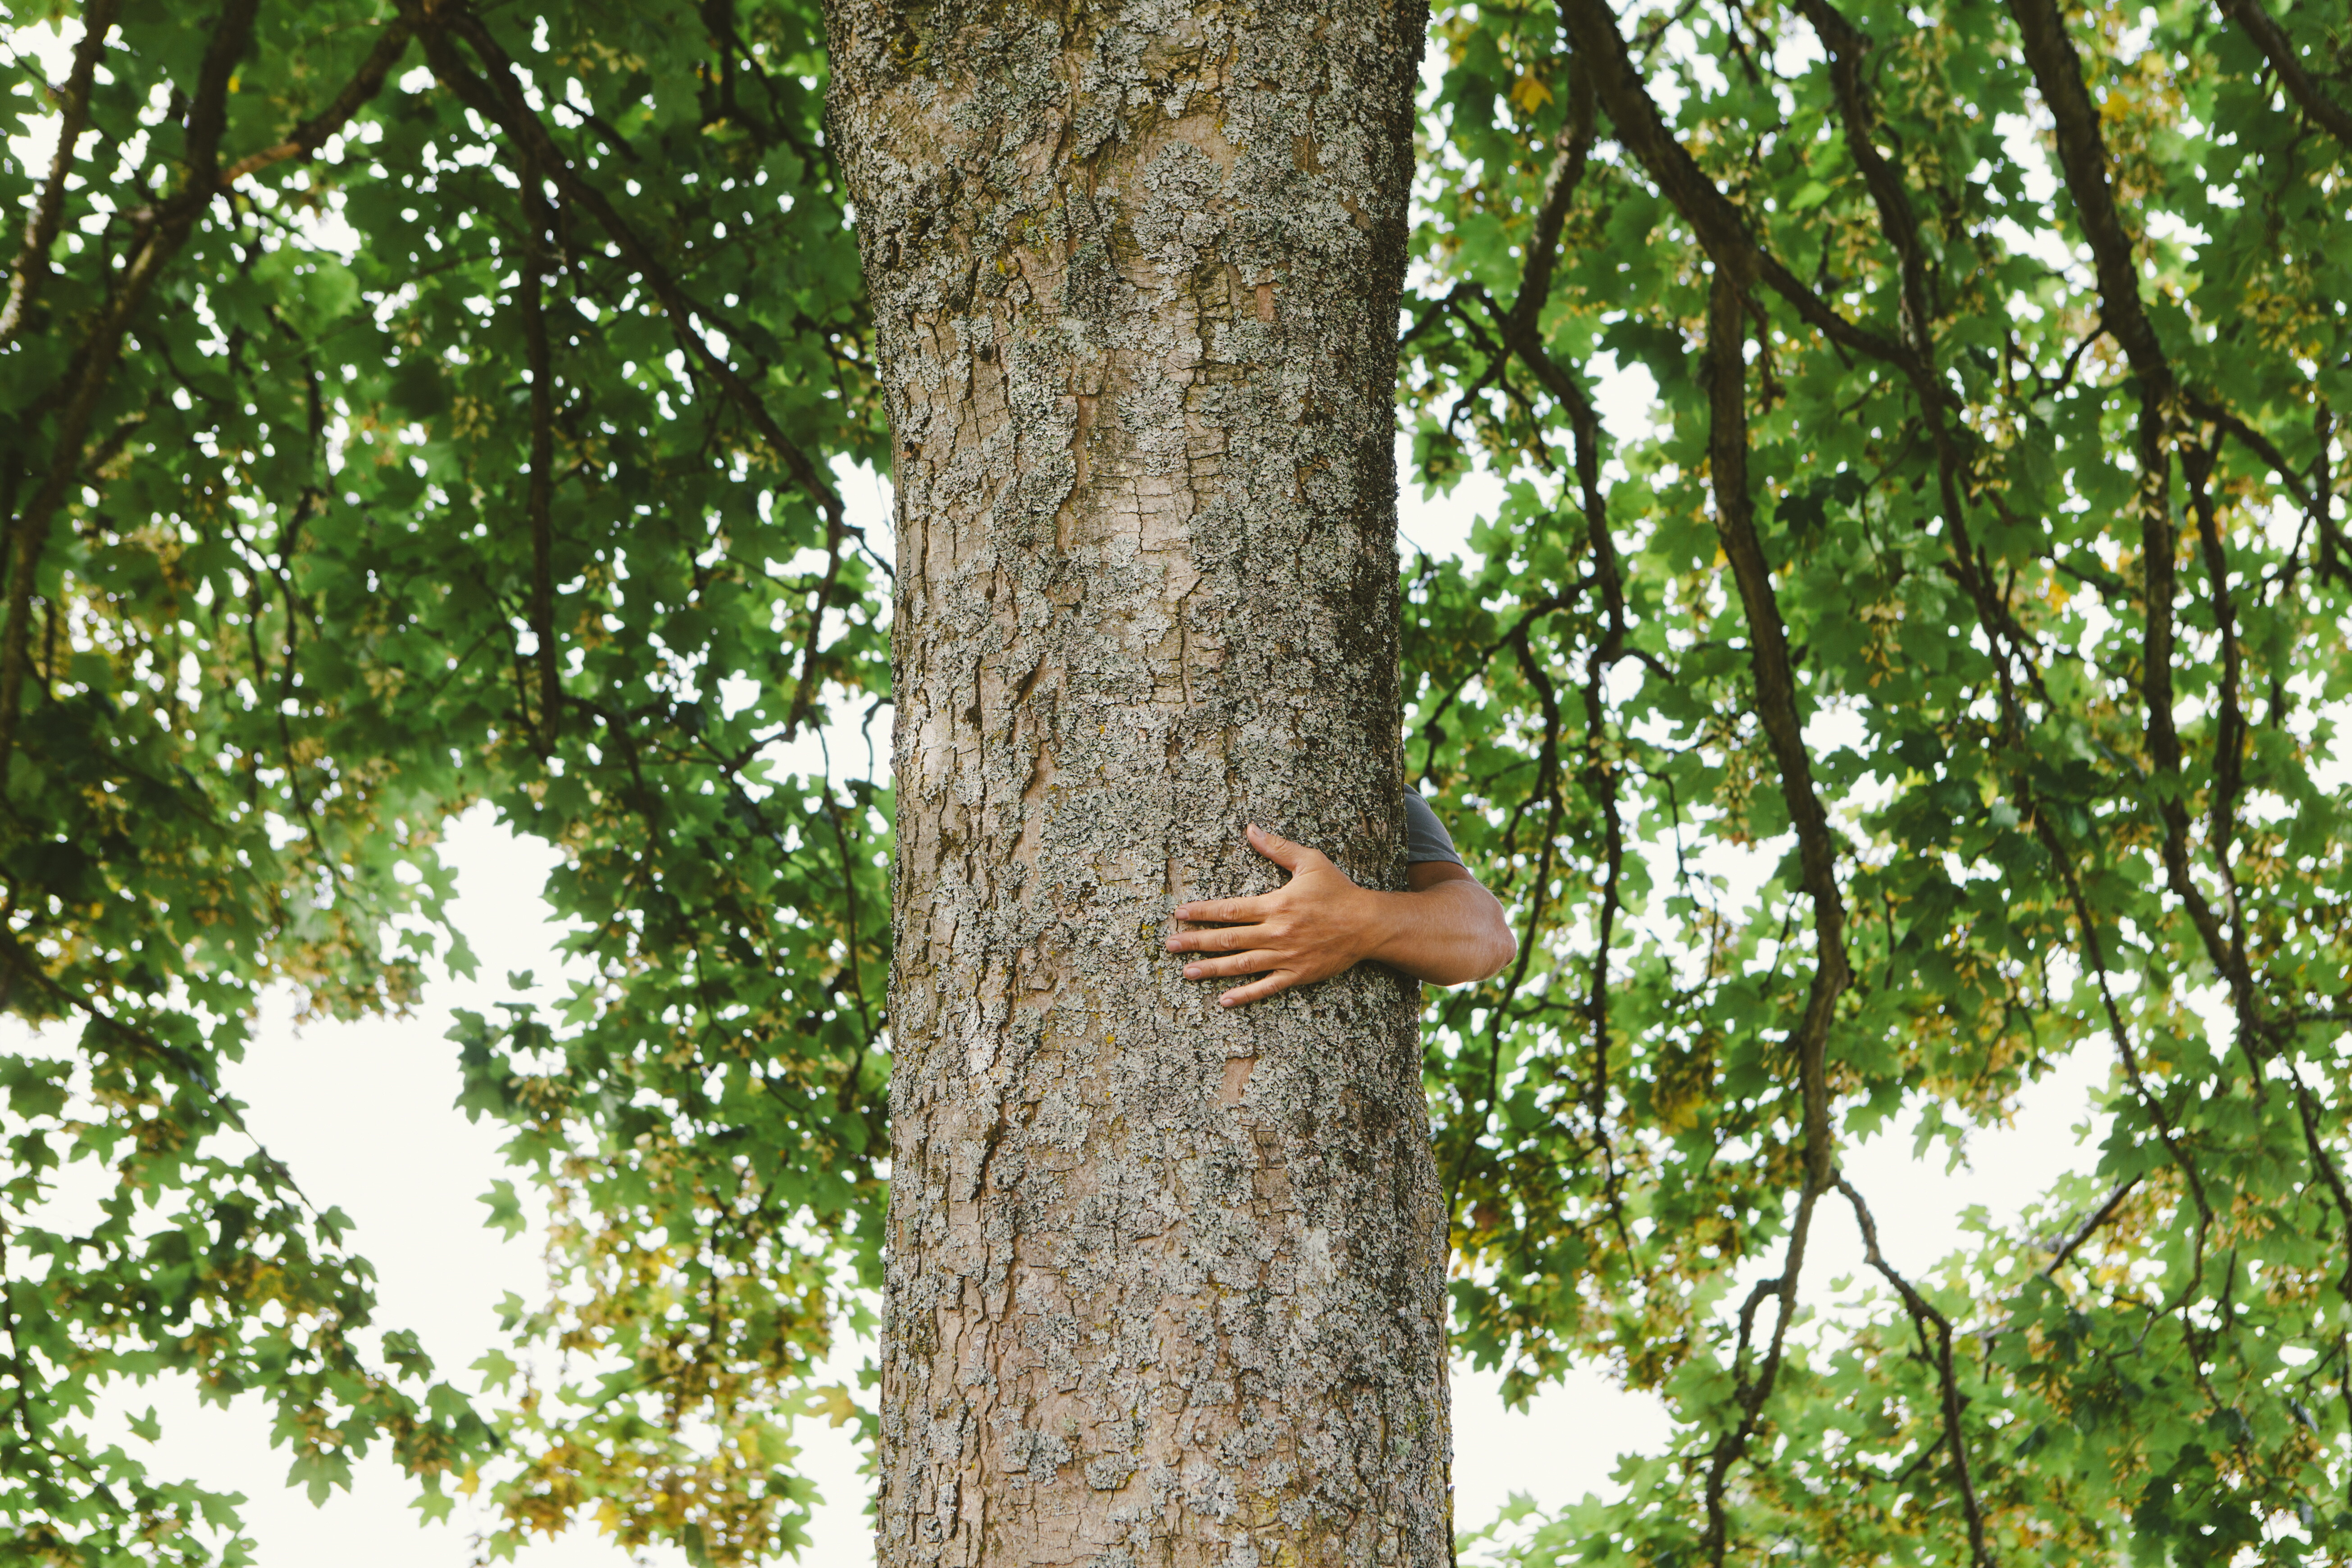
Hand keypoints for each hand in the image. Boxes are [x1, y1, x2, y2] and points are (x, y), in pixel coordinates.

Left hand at [1166, 824, 1388, 1007]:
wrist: (1369, 924)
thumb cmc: (1339, 891)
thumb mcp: (1310, 862)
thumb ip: (1277, 847)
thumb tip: (1251, 829)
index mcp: (1275, 904)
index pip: (1229, 909)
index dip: (1201, 912)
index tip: (1179, 913)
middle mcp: (1275, 932)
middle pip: (1227, 938)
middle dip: (1196, 941)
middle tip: (1170, 945)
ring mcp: (1285, 956)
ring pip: (1241, 965)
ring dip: (1211, 969)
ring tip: (1187, 972)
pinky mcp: (1297, 974)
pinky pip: (1266, 987)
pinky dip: (1245, 994)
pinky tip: (1224, 1000)